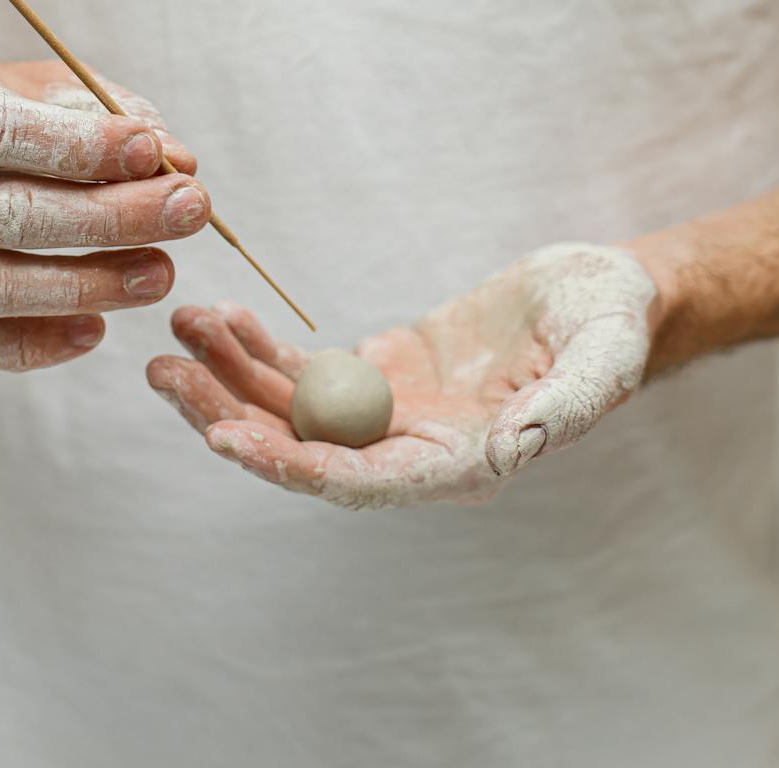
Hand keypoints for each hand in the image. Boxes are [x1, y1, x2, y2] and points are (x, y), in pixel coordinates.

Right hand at [0, 60, 209, 369]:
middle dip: (105, 219)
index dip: (76, 148)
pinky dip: (33, 344)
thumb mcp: (59, 90)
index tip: (150, 153)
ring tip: (159, 274)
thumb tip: (175, 162)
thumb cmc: (10, 111)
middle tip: (186, 212)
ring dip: (83, 286)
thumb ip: (116, 119)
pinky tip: (96, 329)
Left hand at [146, 244, 657, 508]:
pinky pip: (304, 369)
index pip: (356, 481)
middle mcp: (412, 452)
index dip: (289, 464)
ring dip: (228, 375)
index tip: (226, 438)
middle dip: (228, 416)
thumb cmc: (613, 327)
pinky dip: (258, 347)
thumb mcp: (602, 361)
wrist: (608, 296)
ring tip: (178, 328)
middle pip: (300, 449)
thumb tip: (516, 446)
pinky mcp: (380, 374)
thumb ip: (563, 407)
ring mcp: (391, 414)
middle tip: (165, 376)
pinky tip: (220, 318)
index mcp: (460, 466)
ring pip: (289, 408)